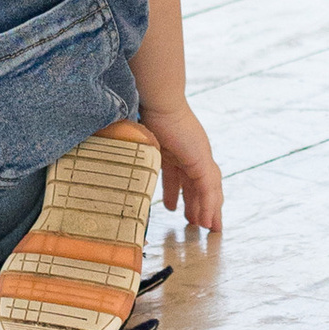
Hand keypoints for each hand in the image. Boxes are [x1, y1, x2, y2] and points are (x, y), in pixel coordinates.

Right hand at [137, 96, 222, 233]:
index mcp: (179, 150)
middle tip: (200, 224)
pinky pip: (208, 189)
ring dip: (207, 210)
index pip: (186, 177)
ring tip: (204, 227)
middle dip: (200, 205)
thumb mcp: (145, 146)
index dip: (185, 195)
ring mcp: (200, 157)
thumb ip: (142, 160)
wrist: (157, 102)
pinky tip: (206, 220)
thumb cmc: (145, 116)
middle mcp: (193, 154)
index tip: (179, 210)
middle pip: (201, 185)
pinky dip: (208, 205)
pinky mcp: (202, 161)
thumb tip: (120, 168)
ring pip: (209, 189)